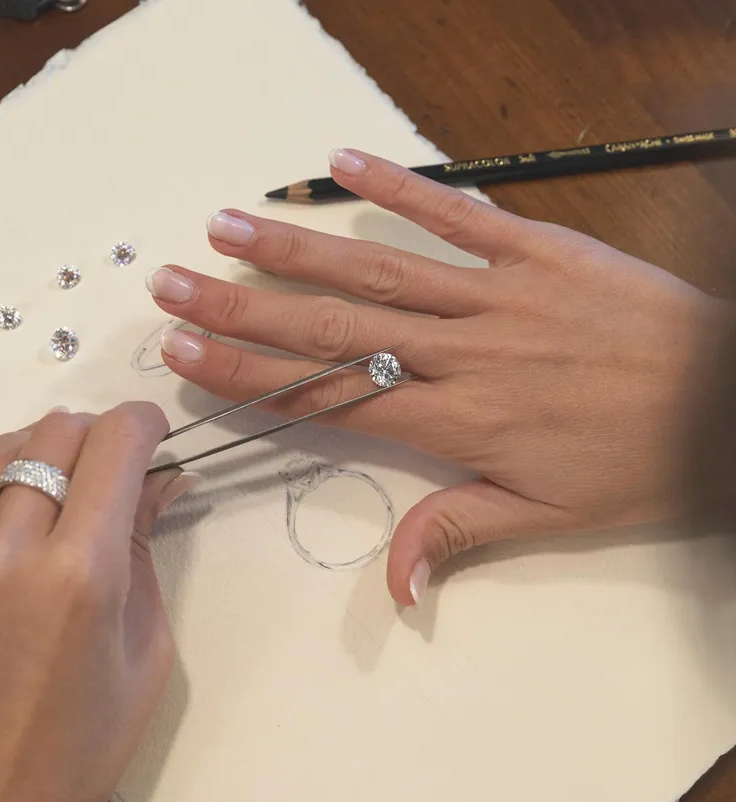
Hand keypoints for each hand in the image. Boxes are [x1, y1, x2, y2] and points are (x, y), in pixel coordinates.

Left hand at [0, 404, 195, 801]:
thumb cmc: (81, 739)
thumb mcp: (144, 644)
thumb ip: (146, 547)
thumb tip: (163, 482)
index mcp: (80, 575)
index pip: (114, 443)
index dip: (144, 424)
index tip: (156, 435)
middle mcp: (8, 552)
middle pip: (58, 431)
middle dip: (102, 435)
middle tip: (121, 468)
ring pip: (6, 446)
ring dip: (49, 449)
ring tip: (71, 489)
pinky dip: (6, 474)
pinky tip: (25, 505)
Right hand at [146, 150, 728, 605]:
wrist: (727, 401)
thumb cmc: (642, 461)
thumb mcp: (550, 517)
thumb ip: (459, 531)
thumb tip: (395, 585)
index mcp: (462, 420)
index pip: (333, 398)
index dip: (253, 377)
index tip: (189, 354)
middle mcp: (466, 353)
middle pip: (335, 330)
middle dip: (244, 310)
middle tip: (173, 285)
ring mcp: (500, 295)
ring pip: (381, 272)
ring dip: (298, 248)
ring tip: (227, 227)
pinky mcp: (538, 251)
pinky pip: (459, 214)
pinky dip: (401, 188)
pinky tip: (344, 164)